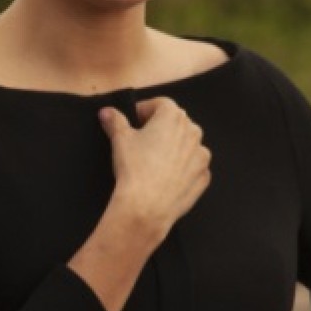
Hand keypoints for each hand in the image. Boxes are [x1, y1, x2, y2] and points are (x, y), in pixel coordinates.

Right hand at [98, 97, 210, 244]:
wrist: (147, 206)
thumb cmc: (134, 168)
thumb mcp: (119, 140)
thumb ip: (115, 121)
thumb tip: (107, 112)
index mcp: (173, 116)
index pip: (160, 104)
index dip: (145, 111)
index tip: (134, 121)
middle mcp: (193, 131)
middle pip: (176, 123)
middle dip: (160, 128)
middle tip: (142, 142)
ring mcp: (201, 155)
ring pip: (187, 145)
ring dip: (174, 148)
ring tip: (154, 162)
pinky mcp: (203, 176)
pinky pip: (192, 167)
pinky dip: (182, 169)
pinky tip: (165, 178)